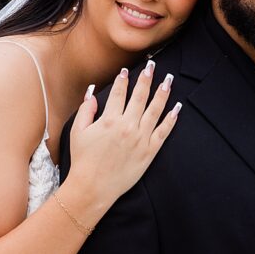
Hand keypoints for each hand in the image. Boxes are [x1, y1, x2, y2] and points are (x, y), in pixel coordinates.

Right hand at [67, 60, 180, 207]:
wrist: (93, 187)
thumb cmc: (83, 160)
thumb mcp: (78, 132)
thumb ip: (86, 110)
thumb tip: (92, 92)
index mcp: (109, 120)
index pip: (119, 93)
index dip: (123, 80)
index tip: (127, 70)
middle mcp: (127, 126)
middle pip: (140, 96)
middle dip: (146, 78)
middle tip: (152, 65)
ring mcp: (141, 139)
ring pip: (155, 110)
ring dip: (162, 93)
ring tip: (168, 80)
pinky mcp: (149, 152)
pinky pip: (163, 132)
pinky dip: (171, 119)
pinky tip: (176, 108)